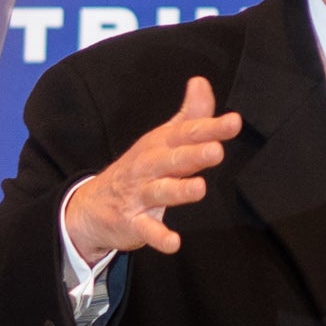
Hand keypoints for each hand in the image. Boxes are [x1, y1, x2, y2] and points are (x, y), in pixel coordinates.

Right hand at [60, 75, 240, 260]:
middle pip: (173, 159)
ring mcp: (139, 195)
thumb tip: (202, 83)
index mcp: (160, 146)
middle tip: (215, 151)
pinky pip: (146, 230)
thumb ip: (188, 115)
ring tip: (199, 188)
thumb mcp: (161, 139)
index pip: (187, 133)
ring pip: (160, 191)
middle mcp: (149, 167)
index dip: (210, 128)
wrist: (91, 206)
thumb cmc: (137, 170)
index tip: (233, 122)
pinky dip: (158, 237)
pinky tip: (173, 242)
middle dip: (194, 154)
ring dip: (179, 190)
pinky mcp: (132, 222)